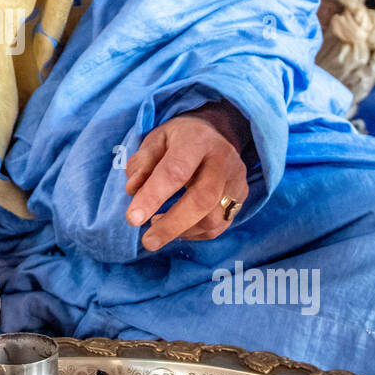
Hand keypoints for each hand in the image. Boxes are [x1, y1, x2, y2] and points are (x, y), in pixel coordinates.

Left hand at [125, 102, 249, 251]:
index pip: (175, 170)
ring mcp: (236, 179)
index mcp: (197, 140)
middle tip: (148, 241)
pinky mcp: (242, 197)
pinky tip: (177, 227)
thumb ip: (142, 163)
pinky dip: (194, 233)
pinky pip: (220, 226)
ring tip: (157, 223)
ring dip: (182, 230)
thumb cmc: (177, 140)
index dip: (153, 196)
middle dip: (172, 225)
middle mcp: (223, 159)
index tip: (133, 218)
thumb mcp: (155, 140)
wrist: (213, 133)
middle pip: (202, 199)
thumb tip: (134, 190)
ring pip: (214, 218)